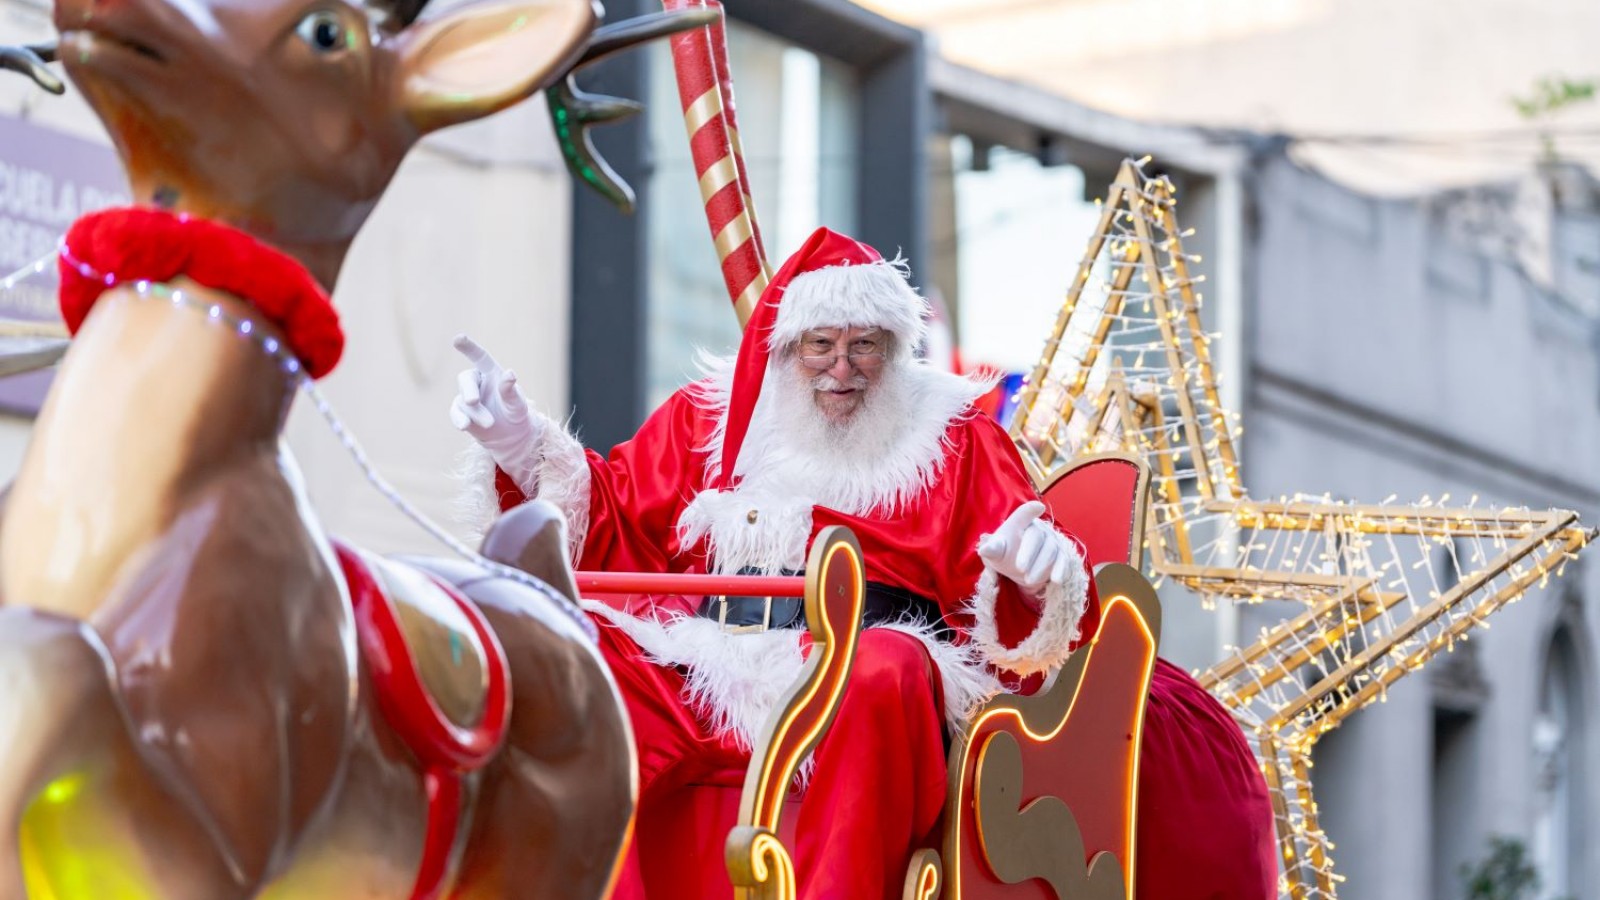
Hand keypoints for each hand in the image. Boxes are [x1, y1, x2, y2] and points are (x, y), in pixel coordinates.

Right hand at [450, 334, 540, 477]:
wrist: (509, 434)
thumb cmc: (514, 411)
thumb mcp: (517, 402)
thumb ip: (510, 390)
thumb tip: (509, 373)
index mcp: (491, 372)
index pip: (479, 356)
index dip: (469, 347)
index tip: (458, 338)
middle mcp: (476, 382)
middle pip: (466, 379)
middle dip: (469, 391)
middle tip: (473, 401)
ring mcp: (466, 397)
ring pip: (463, 401)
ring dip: (475, 413)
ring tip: (490, 423)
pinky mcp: (461, 413)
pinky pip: (456, 413)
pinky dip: (459, 419)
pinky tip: (464, 425)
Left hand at [977, 501, 1072, 595]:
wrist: (1021, 569)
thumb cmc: (1006, 554)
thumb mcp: (996, 553)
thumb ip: (992, 550)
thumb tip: (984, 550)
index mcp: (1020, 523)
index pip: (1023, 514)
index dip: (1030, 510)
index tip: (1038, 507)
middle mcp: (1038, 529)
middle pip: (1036, 537)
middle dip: (1028, 553)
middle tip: (1019, 569)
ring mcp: (1052, 541)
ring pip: (1050, 551)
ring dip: (1040, 567)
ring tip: (1028, 581)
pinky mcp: (1062, 555)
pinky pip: (1063, 561)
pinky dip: (1061, 570)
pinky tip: (1056, 580)